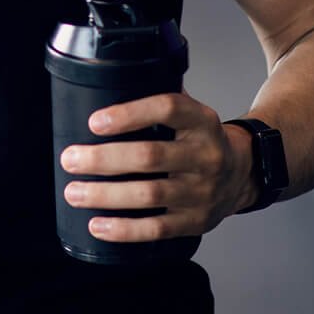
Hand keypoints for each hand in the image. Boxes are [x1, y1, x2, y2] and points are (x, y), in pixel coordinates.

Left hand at [59, 91, 254, 243]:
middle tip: (70, 159)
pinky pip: (157, 228)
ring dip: (106, 195)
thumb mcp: (191, 111)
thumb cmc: (201, 138)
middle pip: (150, 156)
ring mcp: (202, 191)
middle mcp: (204, 155)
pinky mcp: (195, 221)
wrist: (243, 174)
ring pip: (149, 195)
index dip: (129, 114)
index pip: (167, 108)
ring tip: (74, 192)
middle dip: (104, 159)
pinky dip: (124, 229)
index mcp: (201, 120)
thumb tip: (111, 84)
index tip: (94, 121)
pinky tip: (97, 224)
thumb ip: (159, 100)